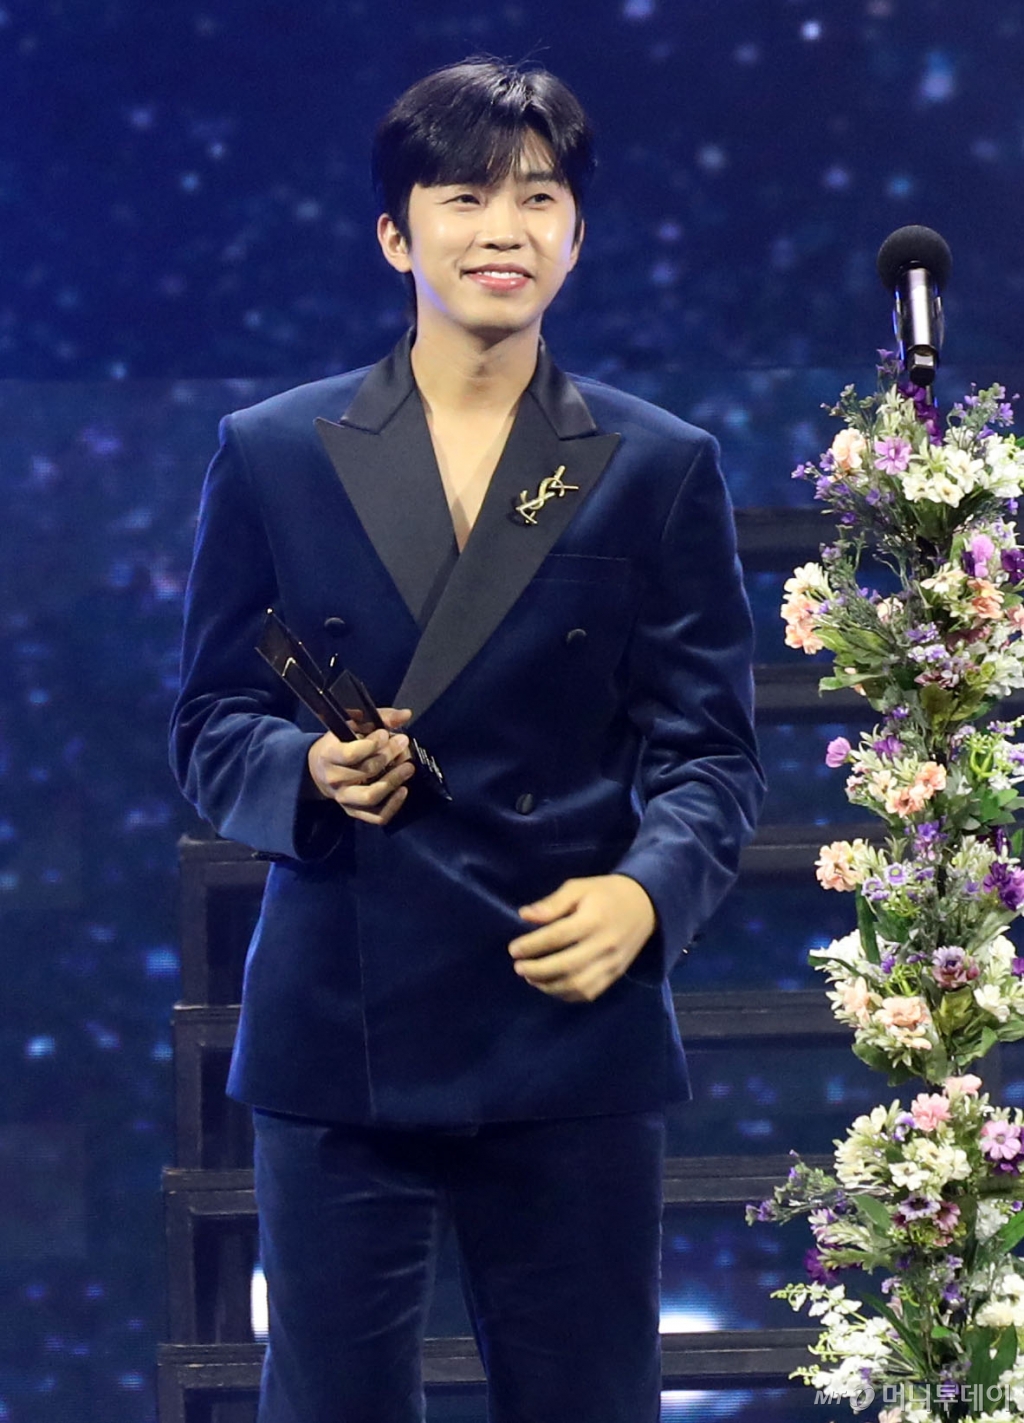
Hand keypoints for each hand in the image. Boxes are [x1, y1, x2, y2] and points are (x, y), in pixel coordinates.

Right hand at [306, 707, 413, 825]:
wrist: (320, 770)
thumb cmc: (340, 743)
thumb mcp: (353, 725)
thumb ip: (379, 717)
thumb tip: (406, 715)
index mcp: (329, 755)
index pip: (351, 754)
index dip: (373, 743)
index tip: (385, 734)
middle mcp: (334, 779)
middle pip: (367, 771)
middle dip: (390, 755)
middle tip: (403, 744)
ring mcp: (344, 798)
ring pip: (372, 796)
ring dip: (394, 780)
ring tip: (408, 766)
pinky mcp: (354, 812)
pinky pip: (377, 816)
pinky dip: (394, 805)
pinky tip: (403, 789)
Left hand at [508, 874, 656, 1002]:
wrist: (647, 906)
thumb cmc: (606, 893)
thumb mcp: (579, 888)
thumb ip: (553, 903)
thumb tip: (525, 915)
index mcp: (593, 919)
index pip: (557, 937)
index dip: (532, 946)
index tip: (513, 949)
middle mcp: (604, 944)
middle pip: (566, 966)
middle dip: (537, 970)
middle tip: (518, 967)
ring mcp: (612, 963)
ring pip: (577, 985)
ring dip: (549, 986)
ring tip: (531, 978)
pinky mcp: (616, 974)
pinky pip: (590, 993)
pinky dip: (567, 995)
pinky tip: (551, 986)